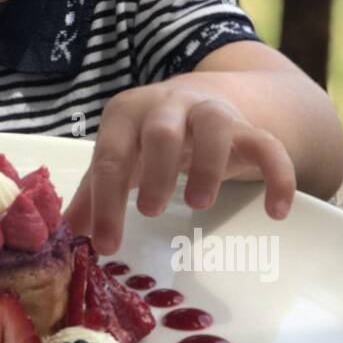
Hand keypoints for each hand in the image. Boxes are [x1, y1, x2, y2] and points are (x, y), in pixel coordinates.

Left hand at [62, 81, 296, 254]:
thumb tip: (66, 235)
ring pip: (214, 127)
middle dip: (155, 169)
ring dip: (207, 165)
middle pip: (160, 130)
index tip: (106, 245)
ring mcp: (210, 112)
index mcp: (126, 115)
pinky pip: (268, 145)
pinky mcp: (248, 126)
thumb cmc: (149, 138)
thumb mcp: (120, 157)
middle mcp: (167, 106)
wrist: (203, 97)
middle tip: (151, 211)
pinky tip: (277, 211)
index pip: (110, 157)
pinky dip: (277, 174)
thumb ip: (94, 191)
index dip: (106, 202)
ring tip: (199, 204)